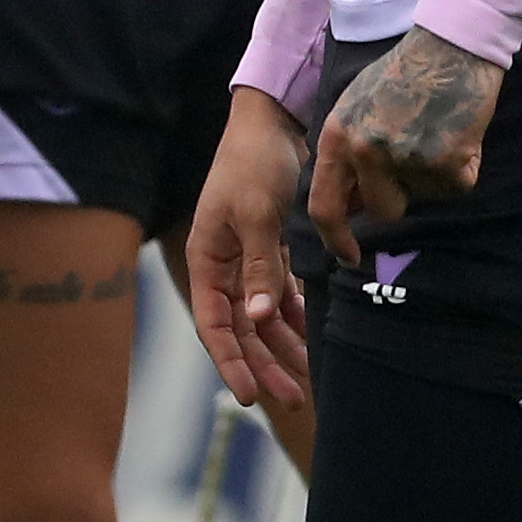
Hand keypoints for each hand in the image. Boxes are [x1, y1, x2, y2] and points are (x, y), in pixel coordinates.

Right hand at [185, 88, 316, 417]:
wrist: (271, 124)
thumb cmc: (254, 163)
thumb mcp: (255, 214)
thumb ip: (259, 266)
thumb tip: (259, 317)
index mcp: (207, 260)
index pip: (214, 324)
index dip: (229, 362)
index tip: (248, 397)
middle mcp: (223, 267)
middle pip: (241, 330)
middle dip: (264, 365)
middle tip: (294, 397)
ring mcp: (247, 260)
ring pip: (264, 317)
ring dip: (285, 346)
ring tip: (311, 375)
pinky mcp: (271, 250)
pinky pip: (281, 295)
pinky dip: (297, 316)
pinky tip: (315, 337)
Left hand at [305, 26, 502, 266]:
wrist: (451, 44)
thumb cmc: (402, 74)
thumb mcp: (354, 108)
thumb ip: (347, 154)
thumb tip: (350, 204)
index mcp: (337, 138)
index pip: (324, 206)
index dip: (335, 238)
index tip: (348, 256)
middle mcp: (366, 151)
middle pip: (382, 211)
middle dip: (397, 198)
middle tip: (414, 158)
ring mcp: (407, 158)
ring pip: (421, 197)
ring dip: (431, 177)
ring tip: (434, 133)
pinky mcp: (447, 161)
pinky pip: (455, 185)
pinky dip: (462, 167)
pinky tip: (458, 133)